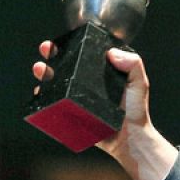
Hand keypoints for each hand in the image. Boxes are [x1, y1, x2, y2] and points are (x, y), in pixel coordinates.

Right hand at [32, 41, 175, 179]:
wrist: (130, 139)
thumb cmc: (135, 111)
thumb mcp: (139, 83)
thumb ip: (133, 64)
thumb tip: (112, 52)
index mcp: (100, 72)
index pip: (82, 54)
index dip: (69, 45)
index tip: (61, 40)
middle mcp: (86, 83)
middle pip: (64, 65)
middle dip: (51, 55)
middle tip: (46, 50)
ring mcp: (77, 98)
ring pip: (56, 82)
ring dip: (44, 74)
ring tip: (40, 69)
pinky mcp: (72, 113)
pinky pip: (55, 104)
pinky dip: (44, 97)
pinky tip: (41, 91)